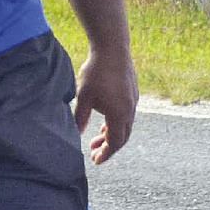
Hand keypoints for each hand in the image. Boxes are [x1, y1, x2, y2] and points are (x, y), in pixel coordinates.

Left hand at [75, 47, 137, 164]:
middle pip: (122, 137)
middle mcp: (130, 110)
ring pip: (125, 125)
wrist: (112, 48)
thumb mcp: (84, 97)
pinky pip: (126, 115)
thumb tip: (76, 134)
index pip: (115, 142)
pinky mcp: (132, 92)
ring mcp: (133, 101)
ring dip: (111, 134)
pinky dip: (116, 123)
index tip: (96, 161)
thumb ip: (80, 118)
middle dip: (108, 147)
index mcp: (119, 114)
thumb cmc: (96, 72)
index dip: (106, 154)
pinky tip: (105, 122)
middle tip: (94, 153)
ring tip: (96, 139)